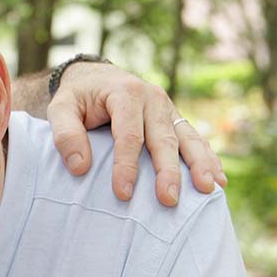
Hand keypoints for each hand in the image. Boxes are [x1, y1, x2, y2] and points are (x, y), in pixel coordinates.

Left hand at [46, 62, 226, 205]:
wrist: (94, 77)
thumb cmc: (76, 98)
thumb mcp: (59, 109)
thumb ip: (65, 134)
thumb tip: (79, 167)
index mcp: (126, 94)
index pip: (128, 136)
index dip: (126, 166)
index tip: (123, 194)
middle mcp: (153, 99)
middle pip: (163, 139)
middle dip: (167, 171)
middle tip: (168, 199)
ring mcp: (167, 109)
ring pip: (187, 138)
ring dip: (199, 165)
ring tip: (208, 189)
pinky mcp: (174, 119)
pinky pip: (194, 139)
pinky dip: (207, 158)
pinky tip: (217, 180)